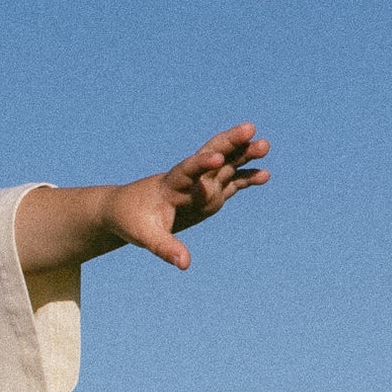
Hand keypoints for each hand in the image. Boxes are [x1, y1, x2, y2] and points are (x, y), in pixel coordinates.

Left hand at [103, 123, 269, 270]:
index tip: (218, 157)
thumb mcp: (145, 236)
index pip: (188, 170)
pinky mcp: (209, 194)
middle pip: (211, 154)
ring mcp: (201, 184)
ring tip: (265, 145)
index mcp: (172, 185)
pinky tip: (265, 175)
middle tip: (249, 128)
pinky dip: (246, 179)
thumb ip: (165, 248)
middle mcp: (190, 180)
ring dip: (243, 155)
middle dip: (229, 142)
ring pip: (225, 165)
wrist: (126, 210)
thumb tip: (184, 263)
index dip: (202, 164)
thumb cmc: (132, 221)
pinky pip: (230, 184)